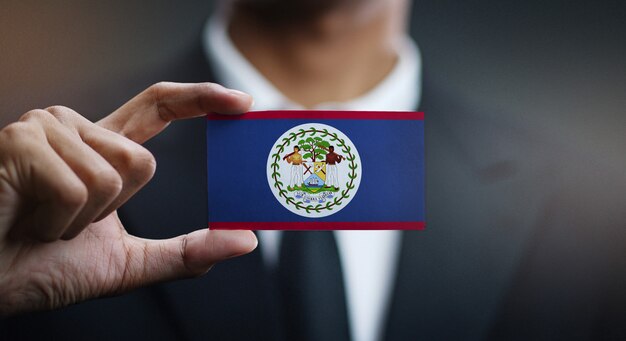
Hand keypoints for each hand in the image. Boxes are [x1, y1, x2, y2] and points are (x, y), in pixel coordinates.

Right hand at [0, 82, 256, 315]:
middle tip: (66, 223)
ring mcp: (45, 129)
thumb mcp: (128, 263)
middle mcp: (74, 128)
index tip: (240, 102)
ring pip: (113, 175)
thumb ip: (186, 252)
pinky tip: (26, 220)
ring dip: (82, 220)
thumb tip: (245, 240)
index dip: (200, 98)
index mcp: (100, 148)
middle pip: (143, 160)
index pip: (158, 106)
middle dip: (112, 210)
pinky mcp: (21, 142)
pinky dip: (58, 223)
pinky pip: (78, 187)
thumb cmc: (42, 267)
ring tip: (42, 221)